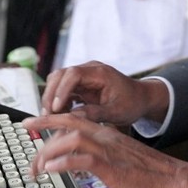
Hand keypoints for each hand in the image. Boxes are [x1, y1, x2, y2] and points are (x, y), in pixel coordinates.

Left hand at [23, 113, 187, 187]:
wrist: (172, 180)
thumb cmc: (148, 174)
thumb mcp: (118, 160)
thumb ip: (99, 157)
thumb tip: (80, 164)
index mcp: (106, 134)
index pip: (74, 119)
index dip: (50, 119)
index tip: (32, 122)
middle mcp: (104, 137)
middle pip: (67, 122)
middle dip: (42, 126)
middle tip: (25, 132)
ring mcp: (107, 149)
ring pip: (70, 139)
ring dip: (48, 152)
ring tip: (36, 167)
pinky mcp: (110, 166)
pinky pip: (82, 159)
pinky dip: (63, 162)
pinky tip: (53, 169)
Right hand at [40, 61, 168, 125]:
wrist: (140, 98)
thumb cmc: (132, 103)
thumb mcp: (117, 112)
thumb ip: (96, 113)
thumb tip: (74, 117)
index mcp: (100, 73)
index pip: (74, 74)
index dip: (61, 90)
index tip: (55, 107)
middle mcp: (89, 70)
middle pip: (61, 75)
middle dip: (51, 93)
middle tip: (47, 114)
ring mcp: (84, 76)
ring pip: (58, 81)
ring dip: (52, 97)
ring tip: (51, 117)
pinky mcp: (81, 84)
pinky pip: (63, 89)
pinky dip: (58, 101)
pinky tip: (59, 115)